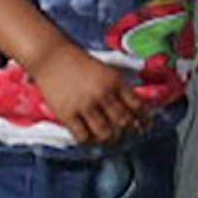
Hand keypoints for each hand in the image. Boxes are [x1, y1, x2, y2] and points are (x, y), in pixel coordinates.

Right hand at [20, 44, 143, 147]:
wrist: (52, 56)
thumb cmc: (80, 63)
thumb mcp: (106, 71)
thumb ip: (119, 87)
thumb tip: (134, 106)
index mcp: (116, 82)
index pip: (137, 105)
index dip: (144, 119)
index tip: (145, 126)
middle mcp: (103, 94)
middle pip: (123, 122)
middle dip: (129, 131)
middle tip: (128, 135)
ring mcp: (85, 105)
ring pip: (105, 133)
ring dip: (110, 139)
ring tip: (109, 139)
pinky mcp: (67, 114)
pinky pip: (82, 136)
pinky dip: (89, 141)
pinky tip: (89, 139)